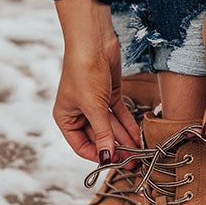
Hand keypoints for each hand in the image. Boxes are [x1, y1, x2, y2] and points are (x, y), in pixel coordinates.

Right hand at [52, 0, 139, 162]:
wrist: (94, 41)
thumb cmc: (83, 71)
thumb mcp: (93, 106)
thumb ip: (103, 134)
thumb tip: (107, 158)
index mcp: (65, 117)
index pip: (81, 146)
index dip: (98, 156)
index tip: (114, 163)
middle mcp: (79, 112)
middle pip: (99, 138)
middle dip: (115, 149)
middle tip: (133, 162)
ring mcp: (95, 104)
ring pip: (111, 128)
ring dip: (125, 140)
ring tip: (140, 153)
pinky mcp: (109, 95)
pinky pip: (119, 116)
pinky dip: (128, 126)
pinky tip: (139, 137)